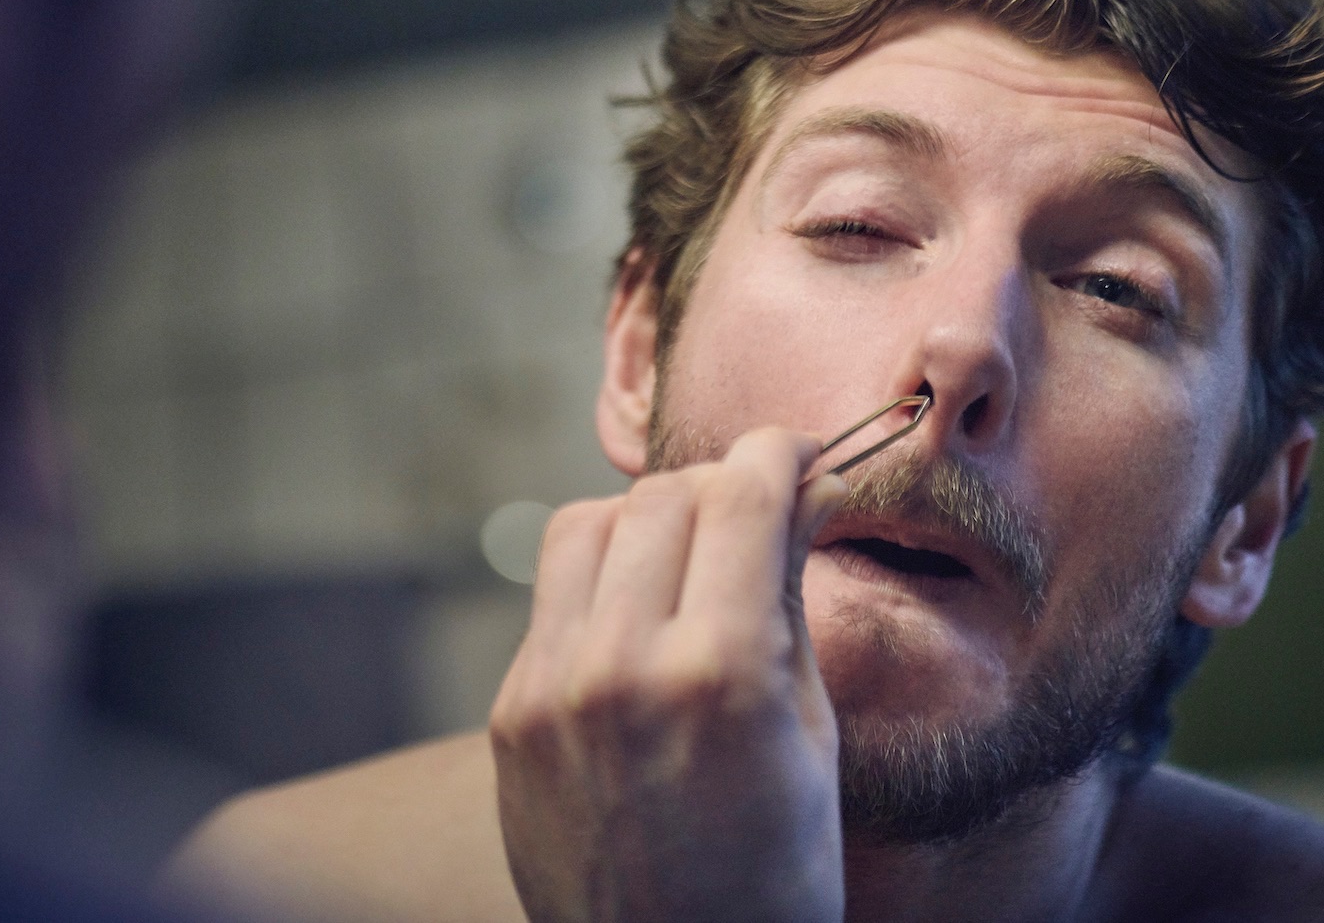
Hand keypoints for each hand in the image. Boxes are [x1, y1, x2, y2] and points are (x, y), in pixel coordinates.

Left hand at [489, 428, 848, 922]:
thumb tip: (805, 491)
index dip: (781, 454)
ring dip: (649, 521)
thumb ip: (792, 600)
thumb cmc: (775, 869)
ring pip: (589, 524)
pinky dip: (603, 584)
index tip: (801, 456)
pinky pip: (553, 597)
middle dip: (724, 486)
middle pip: (665, 496)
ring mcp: (552, 689)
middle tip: (758, 512)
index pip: (743, 493)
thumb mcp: (812, 736)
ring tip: (691, 561)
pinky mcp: (511, 713)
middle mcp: (623, 667)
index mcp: (722, 673)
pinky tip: (642, 622)